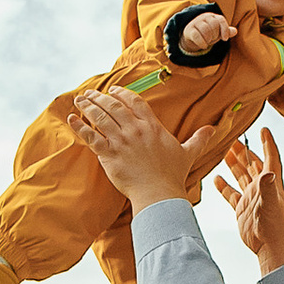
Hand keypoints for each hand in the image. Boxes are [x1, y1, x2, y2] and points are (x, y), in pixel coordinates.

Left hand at [71, 84, 192, 210]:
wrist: (159, 193)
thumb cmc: (173, 176)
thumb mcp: (188, 153)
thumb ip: (198, 139)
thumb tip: (213, 129)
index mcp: (152, 126)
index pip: (135, 102)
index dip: (122, 94)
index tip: (113, 90)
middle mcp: (135, 129)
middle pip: (114, 106)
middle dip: (100, 97)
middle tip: (90, 93)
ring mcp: (121, 141)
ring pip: (101, 117)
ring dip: (88, 106)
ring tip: (79, 99)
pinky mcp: (109, 154)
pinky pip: (91, 137)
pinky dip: (79, 126)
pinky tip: (71, 118)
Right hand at [180, 7, 237, 57]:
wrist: (192, 37)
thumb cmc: (208, 33)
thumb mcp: (218, 33)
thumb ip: (226, 31)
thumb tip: (235, 31)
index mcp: (213, 17)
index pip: (221, 20)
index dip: (225, 29)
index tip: (225, 39)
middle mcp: (205, 17)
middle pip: (214, 24)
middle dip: (215, 35)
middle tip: (212, 39)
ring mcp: (196, 22)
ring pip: (205, 29)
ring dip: (208, 39)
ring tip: (208, 42)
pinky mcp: (189, 30)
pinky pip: (197, 36)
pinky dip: (202, 43)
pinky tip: (204, 46)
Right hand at [215, 125, 283, 272]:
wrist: (270, 247)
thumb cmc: (275, 226)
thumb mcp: (270, 204)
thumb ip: (267, 188)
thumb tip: (267, 171)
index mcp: (271, 182)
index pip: (270, 158)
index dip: (268, 143)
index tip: (263, 129)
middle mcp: (262, 188)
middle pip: (253, 164)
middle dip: (245, 151)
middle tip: (233, 138)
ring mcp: (251, 198)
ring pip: (241, 176)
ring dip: (234, 165)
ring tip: (224, 152)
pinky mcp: (242, 209)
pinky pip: (231, 194)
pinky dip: (224, 186)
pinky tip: (216, 179)